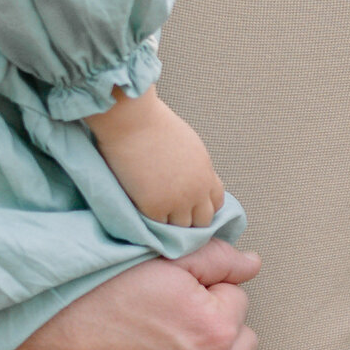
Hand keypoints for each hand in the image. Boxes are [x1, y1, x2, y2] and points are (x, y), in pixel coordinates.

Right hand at [0, 246, 263, 349]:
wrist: (30, 342)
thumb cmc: (83, 296)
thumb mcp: (153, 261)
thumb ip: (213, 259)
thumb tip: (250, 265)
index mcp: (213, 326)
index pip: (237, 301)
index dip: (209, 292)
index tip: (178, 292)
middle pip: (243, 347)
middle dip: (220, 331)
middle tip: (176, 322)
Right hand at [89, 87, 228, 228]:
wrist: (133, 122)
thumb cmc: (153, 125)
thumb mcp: (188, 146)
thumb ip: (194, 168)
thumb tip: (190, 182)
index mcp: (206, 173)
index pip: (216, 203)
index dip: (203, 206)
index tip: (190, 205)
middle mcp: (196, 190)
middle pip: (202, 221)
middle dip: (190, 219)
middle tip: (171, 215)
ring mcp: (177, 202)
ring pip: (181, 228)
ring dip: (170, 223)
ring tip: (155, 214)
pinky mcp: (154, 208)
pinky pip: (158, 226)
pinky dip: (151, 222)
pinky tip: (142, 212)